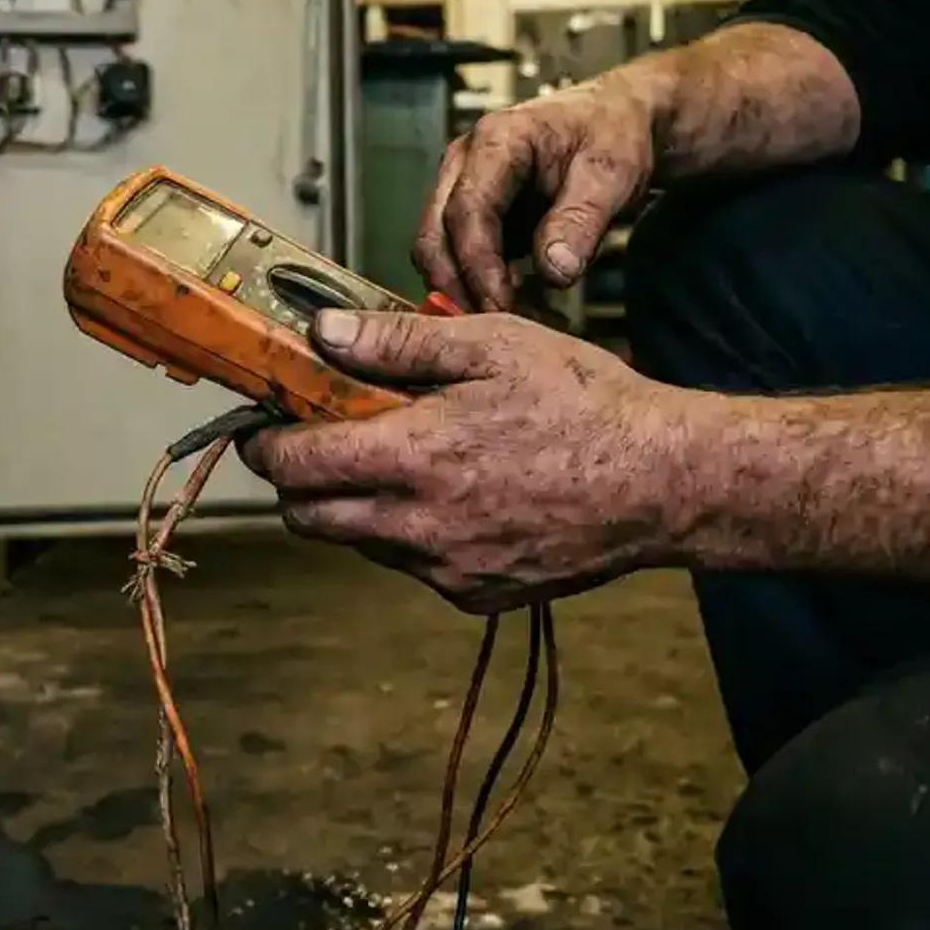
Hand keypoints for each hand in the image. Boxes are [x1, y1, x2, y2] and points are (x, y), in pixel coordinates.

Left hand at [240, 310, 690, 613]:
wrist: (664, 483)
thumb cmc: (584, 403)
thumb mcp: (490, 345)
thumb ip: (396, 344)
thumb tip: (321, 334)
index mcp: (413, 458)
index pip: (293, 467)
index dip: (265, 444)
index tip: (265, 424)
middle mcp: (419, 527)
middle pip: (307, 520)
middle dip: (298, 481)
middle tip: (322, 440)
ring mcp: (446, 569)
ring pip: (359, 544)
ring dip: (355, 506)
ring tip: (402, 459)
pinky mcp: (476, 595)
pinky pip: (412, 567)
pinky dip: (410, 534)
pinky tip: (454, 494)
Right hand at [415, 73, 660, 312]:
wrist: (619, 121)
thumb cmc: (613, 133)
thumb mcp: (611, 172)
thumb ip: (580, 220)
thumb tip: (554, 270)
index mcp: (496, 140)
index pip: (467, 210)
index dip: (478, 264)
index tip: (499, 305)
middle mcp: (466, 162)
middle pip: (434, 233)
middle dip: (456, 284)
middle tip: (492, 326)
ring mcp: (463, 187)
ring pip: (437, 248)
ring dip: (461, 288)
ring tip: (505, 320)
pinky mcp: (474, 213)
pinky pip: (457, 255)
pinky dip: (473, 285)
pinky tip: (510, 306)